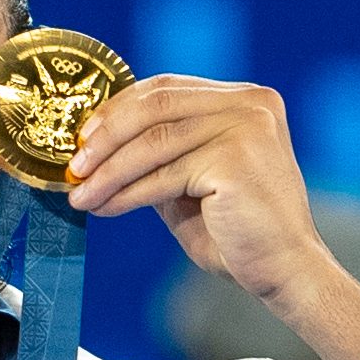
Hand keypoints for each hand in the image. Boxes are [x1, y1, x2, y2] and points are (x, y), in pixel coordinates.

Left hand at [63, 75, 359, 359]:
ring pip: (154, 141)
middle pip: (156, 105)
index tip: (82, 137)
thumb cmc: (237, 231)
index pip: (166, 89)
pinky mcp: (236, 159)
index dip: (117, 109)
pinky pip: (165, 173)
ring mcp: (247, 126)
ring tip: (80, 194)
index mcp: (245, 99)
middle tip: (74, 165)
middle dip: (106, 136)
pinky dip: (127, 192)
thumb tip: (96, 145)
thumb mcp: (189, 180)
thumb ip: (157, 153)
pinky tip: (105, 207)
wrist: (285, 271)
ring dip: (109, 171)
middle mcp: (251, 103)